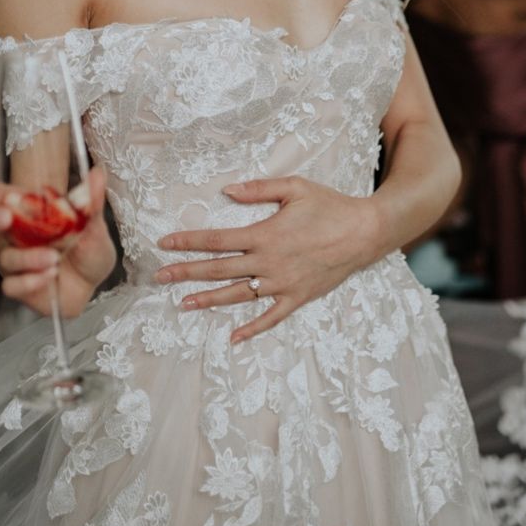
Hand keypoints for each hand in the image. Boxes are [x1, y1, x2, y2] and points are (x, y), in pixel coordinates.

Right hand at [0, 165, 114, 319]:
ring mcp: (13, 261)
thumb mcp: (94, 225)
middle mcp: (14, 235)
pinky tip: (50, 275)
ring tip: (55, 259)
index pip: (1, 197)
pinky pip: (11, 285)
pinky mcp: (17, 286)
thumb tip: (97, 172)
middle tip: (5, 217)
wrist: (94, 284)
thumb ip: (92, 202)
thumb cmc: (88, 249)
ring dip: (28, 257)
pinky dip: (30, 281)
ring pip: (6, 256)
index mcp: (29, 213)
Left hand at [153, 178, 386, 343]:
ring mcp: (282, 283)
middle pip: (219, 270)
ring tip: (183, 304)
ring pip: (238, 295)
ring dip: (208, 300)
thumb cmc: (331, 206)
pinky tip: (233, 337)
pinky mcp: (298, 297)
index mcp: (265, 234)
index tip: (165, 243)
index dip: (188, 242)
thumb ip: (259, 189)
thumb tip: (226, 191)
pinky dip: (252, 329)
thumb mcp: (296, 187)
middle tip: (159, 277)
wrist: (366, 232)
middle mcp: (269, 262)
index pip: (217, 240)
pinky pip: (271, 317)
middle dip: (186, 272)